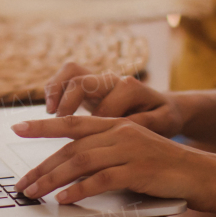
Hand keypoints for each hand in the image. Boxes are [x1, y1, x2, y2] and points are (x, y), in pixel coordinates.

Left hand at [11, 115, 205, 205]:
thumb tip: (69, 170)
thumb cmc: (165, 168)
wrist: (202, 174)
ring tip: (34, 193)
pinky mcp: (138, 171)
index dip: (43, 126)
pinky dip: (79, 190)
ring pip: (80, 162)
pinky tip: (64, 199)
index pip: (72, 123)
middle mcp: (120, 133)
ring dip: (53, 179)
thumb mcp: (133, 152)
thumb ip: (105, 154)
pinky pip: (100, 180)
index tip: (17, 127)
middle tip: (22, 183)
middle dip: (42, 166)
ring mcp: (129, 150)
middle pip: (71, 147)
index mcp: (116, 125)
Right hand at [43, 61, 184, 136]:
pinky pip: (66, 77)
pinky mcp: (90, 86)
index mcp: (130, 88)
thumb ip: (148, 122)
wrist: (164, 106)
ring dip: (56, 90)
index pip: (105, 106)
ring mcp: (100, 80)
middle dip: (66, 101)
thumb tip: (128, 124)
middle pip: (82, 80)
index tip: (90, 145)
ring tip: (49, 112)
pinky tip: (51, 110)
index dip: (95, 126)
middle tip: (58, 122)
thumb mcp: (165, 121)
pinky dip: (54, 89)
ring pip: (71, 72)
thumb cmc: (165, 117)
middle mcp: (112, 79)